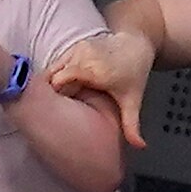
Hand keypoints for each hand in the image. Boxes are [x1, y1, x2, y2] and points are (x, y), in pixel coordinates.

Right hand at [48, 29, 155, 147]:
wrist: (135, 45)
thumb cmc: (134, 72)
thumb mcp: (133, 100)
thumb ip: (131, 124)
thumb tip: (139, 146)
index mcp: (95, 71)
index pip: (61, 80)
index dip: (53, 95)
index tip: (51, 112)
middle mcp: (84, 57)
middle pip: (54, 78)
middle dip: (51, 95)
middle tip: (51, 113)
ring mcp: (77, 50)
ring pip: (52, 70)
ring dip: (51, 85)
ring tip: (52, 102)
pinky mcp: (74, 47)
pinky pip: (57, 63)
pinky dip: (54, 76)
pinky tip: (58, 89)